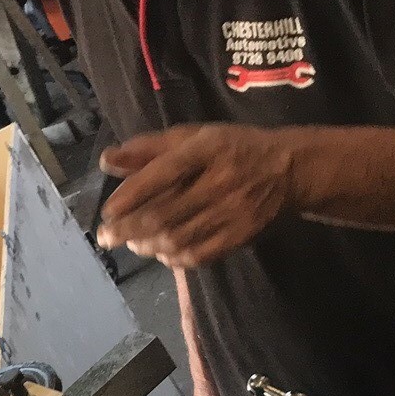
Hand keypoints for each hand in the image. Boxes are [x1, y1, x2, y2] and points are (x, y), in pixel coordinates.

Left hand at [96, 124, 294, 268]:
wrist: (289, 169)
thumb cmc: (231, 148)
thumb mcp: (192, 137)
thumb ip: (148, 149)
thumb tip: (107, 161)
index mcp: (206, 149)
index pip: (163, 173)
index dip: (131, 196)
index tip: (107, 212)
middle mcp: (220, 181)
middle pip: (165, 213)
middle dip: (128, 229)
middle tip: (106, 237)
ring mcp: (232, 212)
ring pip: (179, 238)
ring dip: (147, 245)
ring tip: (131, 243)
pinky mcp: (240, 236)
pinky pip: (199, 255)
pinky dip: (173, 258)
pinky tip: (161, 253)